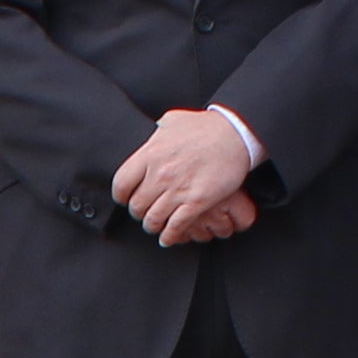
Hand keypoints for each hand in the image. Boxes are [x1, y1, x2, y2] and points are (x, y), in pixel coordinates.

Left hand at [112, 106, 258, 248]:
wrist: (236, 133)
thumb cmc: (207, 126)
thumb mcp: (174, 120)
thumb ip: (158, 131)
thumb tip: (153, 132)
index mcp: (150, 154)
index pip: (121, 184)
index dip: (122, 196)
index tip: (126, 199)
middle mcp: (160, 174)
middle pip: (136, 206)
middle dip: (139, 213)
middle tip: (144, 213)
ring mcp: (178, 190)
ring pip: (154, 219)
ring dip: (153, 226)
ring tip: (156, 226)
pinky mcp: (197, 202)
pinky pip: (175, 227)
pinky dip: (170, 236)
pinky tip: (168, 237)